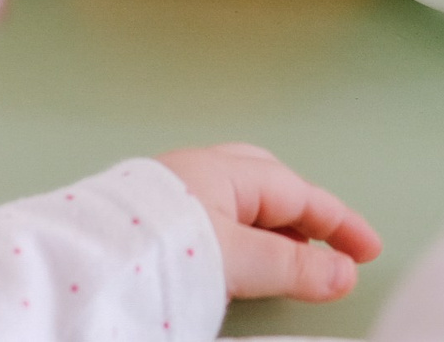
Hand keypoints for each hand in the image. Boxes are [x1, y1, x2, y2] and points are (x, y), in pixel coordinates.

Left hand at [158, 143, 381, 302]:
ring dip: (273, 231)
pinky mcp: (151, 223)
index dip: (339, 223)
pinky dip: (241, 239)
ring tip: (292, 265)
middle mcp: (196, 174)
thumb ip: (291, 268)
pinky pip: (212, 219)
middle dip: (306, 215)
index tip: (368, 252)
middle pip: (269, 185)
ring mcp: (172, 196)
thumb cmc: (150, 252)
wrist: (74, 268)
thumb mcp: (235, 261)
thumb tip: (341, 273)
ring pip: (238, 203)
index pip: (298, 193)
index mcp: (221, 172)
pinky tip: (237, 263)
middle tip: (333, 250)